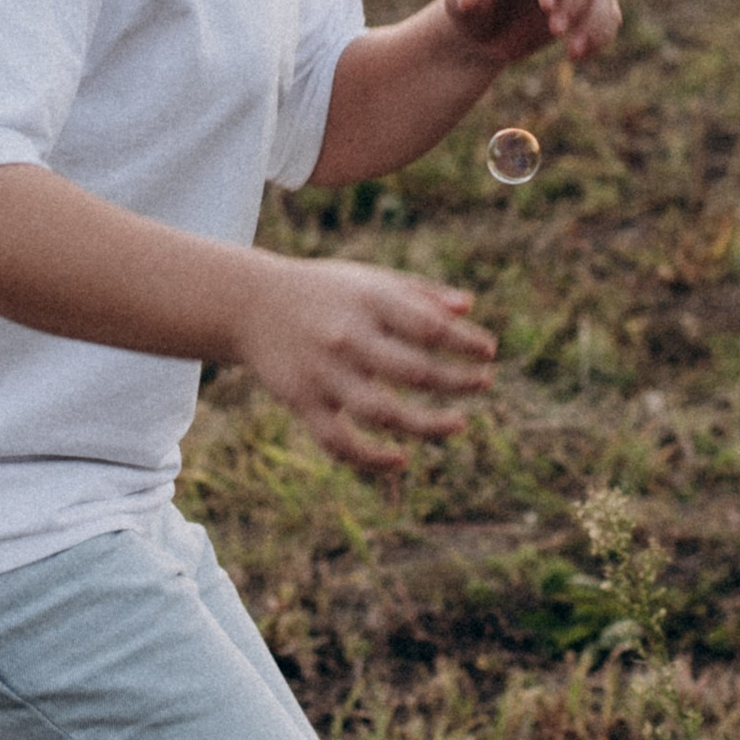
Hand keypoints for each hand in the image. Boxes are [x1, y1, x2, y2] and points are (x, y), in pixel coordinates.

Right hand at [231, 257, 496, 475]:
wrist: (250, 304)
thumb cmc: (324, 291)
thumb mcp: (370, 280)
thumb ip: (419, 293)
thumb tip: (468, 308)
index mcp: (369, 302)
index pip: (429, 327)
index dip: (465, 343)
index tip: (488, 352)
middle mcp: (348, 338)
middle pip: (415, 372)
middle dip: (458, 383)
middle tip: (484, 383)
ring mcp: (324, 375)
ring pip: (383, 413)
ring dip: (427, 425)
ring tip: (459, 424)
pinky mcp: (303, 404)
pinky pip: (339, 443)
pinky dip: (371, 459)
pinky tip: (401, 458)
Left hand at [442, 0, 621, 67]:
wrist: (484, 36)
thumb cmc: (470, 15)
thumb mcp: (458, 8)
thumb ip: (461, 0)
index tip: (547, 7)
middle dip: (574, 0)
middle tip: (555, 32)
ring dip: (594, 19)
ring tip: (573, 51)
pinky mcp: (586, 2)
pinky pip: (608, 11)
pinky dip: (602, 32)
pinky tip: (580, 55)